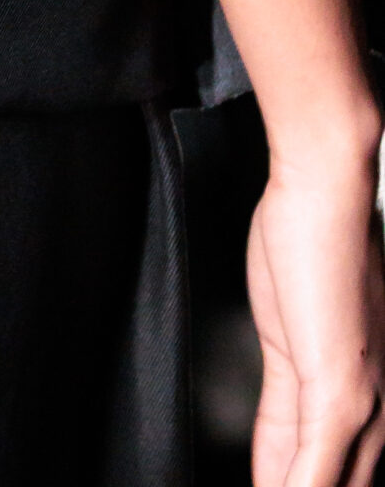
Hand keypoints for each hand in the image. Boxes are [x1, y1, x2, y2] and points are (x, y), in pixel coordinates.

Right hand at [248, 131, 384, 486]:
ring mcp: (363, 406)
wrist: (327, 192)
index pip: (343, 478)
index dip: (298, 486)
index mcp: (373, 400)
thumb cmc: (314, 243)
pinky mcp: (339, 393)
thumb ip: (283, 404)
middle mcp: (381, 411)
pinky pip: (311, 468)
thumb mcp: (291, 338)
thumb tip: (275, 453)